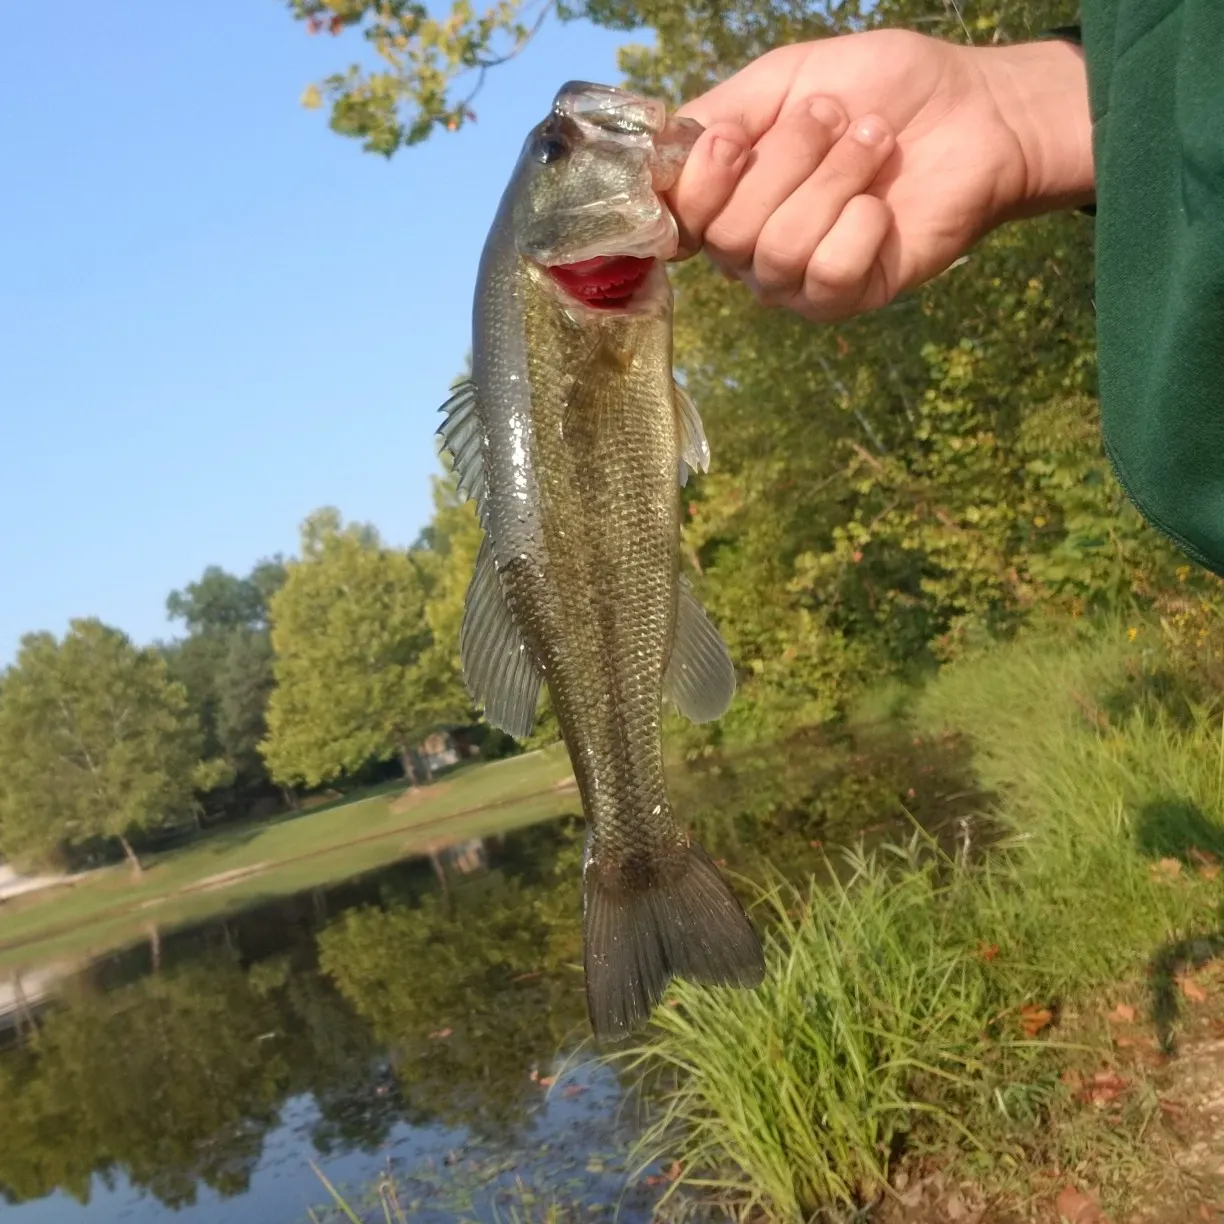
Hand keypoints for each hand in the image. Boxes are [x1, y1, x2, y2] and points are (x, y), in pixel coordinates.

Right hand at [667, 30, 1093, 321]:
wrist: (973, 112)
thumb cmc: (880, 90)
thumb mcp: (786, 78)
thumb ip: (719, 113)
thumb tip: (659, 153)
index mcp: (725, 195)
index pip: (677, 216)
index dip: (700, 181)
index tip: (735, 135)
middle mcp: (748, 247)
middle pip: (729, 232)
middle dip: (788, 160)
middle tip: (835, 116)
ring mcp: (794, 279)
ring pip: (779, 250)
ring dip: (834, 180)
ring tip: (874, 140)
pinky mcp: (843, 298)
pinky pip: (827, 274)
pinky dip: (860, 227)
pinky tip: (883, 204)